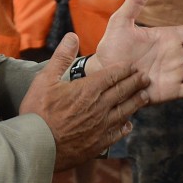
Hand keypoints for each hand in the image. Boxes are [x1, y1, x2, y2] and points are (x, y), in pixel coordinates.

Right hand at [19, 33, 149, 170]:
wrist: (36, 146)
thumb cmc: (37, 112)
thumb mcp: (45, 79)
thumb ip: (61, 57)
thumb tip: (72, 36)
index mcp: (88, 89)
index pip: (113, 75)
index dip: (125, 69)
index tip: (133, 66)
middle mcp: (99, 107)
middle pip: (123, 91)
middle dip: (136, 82)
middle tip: (146, 77)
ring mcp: (101, 126)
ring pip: (125, 111)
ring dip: (136, 102)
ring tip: (145, 96)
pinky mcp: (98, 143)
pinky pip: (117, 133)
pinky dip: (125, 127)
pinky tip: (129, 124)